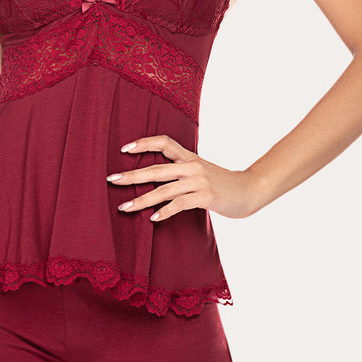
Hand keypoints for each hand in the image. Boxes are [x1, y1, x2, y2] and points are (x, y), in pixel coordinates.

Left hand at [107, 134, 259, 220]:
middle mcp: (192, 166)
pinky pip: (180, 204)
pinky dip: (165, 211)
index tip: (124, 149)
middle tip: (112, 180)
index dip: (144, 143)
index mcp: (189, 157)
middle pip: (156, 169)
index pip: (164, 143)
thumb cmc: (223, 184)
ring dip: (142, 200)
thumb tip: (157, 178)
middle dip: (132, 175)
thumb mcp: (201, 171)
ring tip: (124, 207)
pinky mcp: (206, 196)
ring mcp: (199, 181)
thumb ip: (182, 171)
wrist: (250, 190)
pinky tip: (153, 219)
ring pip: (164, 190)